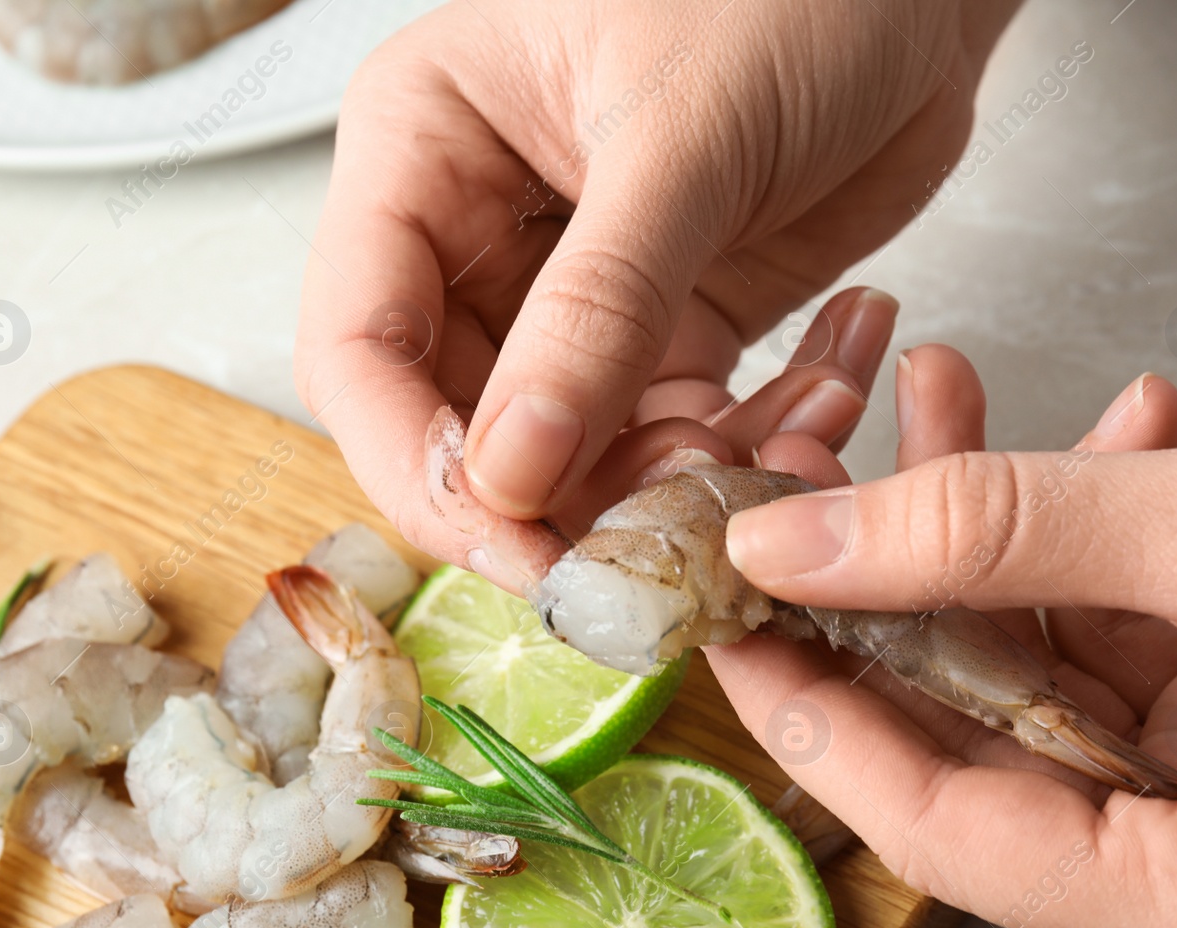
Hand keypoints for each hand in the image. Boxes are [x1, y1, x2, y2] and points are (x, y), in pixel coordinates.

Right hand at [295, 0, 1021, 574]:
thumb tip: (512, 474)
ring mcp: (576, 291)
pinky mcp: (672, 326)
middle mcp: (481, 231)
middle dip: (555, 498)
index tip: (510, 540)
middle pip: (458, 423)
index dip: (418, 464)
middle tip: (649, 541)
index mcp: (425, 150)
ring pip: (572, 452)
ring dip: (663, 487)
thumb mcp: (682, 137)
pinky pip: (672, 436)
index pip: (359, 347)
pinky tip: (816, 404)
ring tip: (762, 456)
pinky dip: (737, 455)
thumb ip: (597, 309)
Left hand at [714, 349, 1176, 927]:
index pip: (952, 830)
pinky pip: (1132, 634)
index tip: (725, 626)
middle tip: (805, 490)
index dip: (819, 718)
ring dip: (995, 531)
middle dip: (899, 590)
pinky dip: (1098, 534)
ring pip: (1051, 667)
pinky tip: (1100, 429)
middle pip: (988, 742)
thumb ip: (994, 532)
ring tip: (940, 405)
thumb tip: (795, 539)